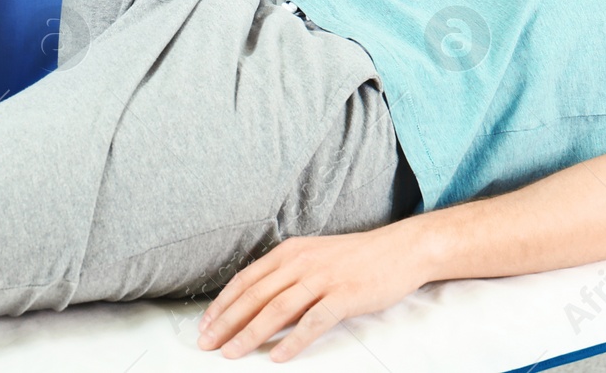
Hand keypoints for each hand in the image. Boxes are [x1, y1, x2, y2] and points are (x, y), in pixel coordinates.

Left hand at [195, 225, 427, 361]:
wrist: (400, 250)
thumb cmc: (356, 257)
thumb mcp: (314, 255)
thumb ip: (287, 273)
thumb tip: (257, 301)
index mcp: (290, 251)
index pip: (246, 279)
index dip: (223, 304)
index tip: (205, 325)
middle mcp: (302, 262)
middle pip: (255, 295)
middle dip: (227, 322)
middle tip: (207, 343)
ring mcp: (323, 279)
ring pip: (277, 309)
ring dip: (250, 334)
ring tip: (232, 353)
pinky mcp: (344, 296)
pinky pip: (313, 322)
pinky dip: (292, 341)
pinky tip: (277, 357)